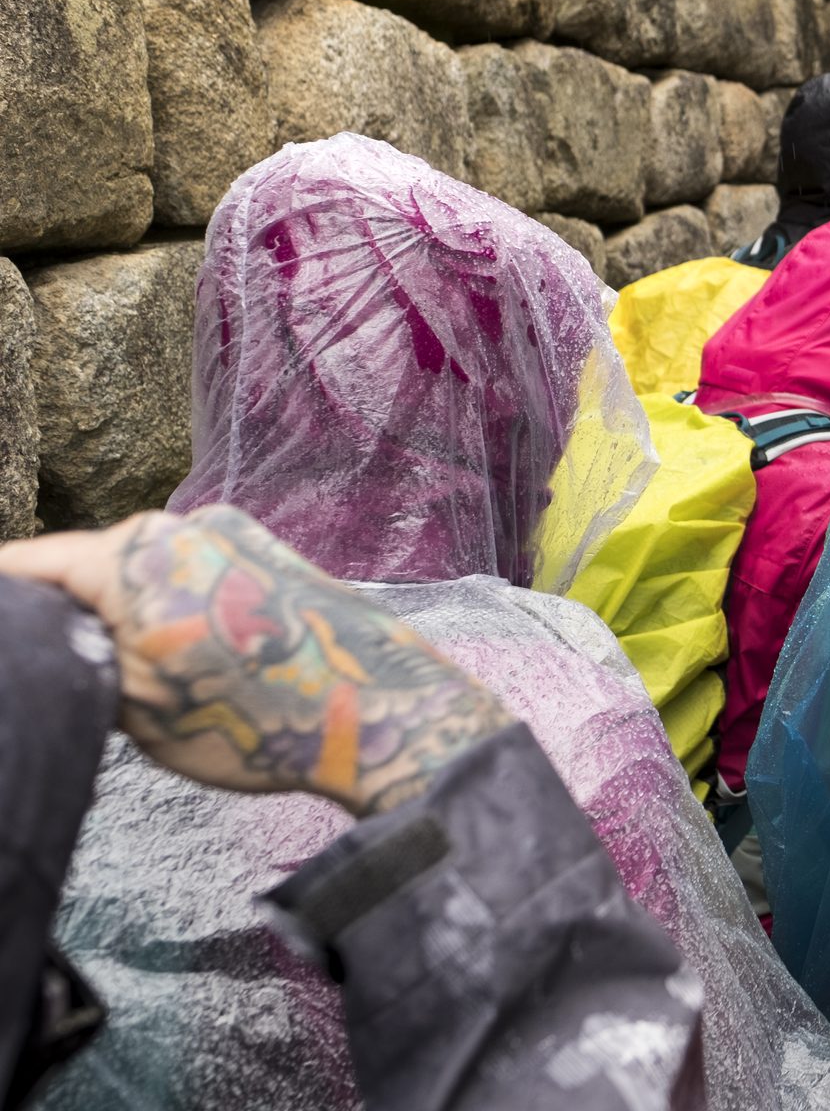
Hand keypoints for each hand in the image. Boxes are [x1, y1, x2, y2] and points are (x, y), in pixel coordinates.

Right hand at [0, 507, 510, 816]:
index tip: (3, 633)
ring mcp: (231, 536)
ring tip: (117, 676)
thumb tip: (57, 641)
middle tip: (47, 667)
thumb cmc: (250, 715)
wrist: (380, 714)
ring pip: (141, 574)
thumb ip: (77, 654)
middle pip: (86, 565)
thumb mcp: (132, 701)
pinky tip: (173, 661)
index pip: (30, 563)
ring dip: (117, 615)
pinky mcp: (266, 557)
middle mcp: (182, 526)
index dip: (4, 596)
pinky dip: (164, 612)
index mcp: (133, 552)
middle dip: (59, 612)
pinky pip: (190, 578)